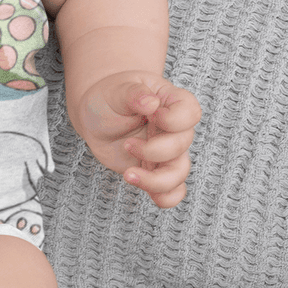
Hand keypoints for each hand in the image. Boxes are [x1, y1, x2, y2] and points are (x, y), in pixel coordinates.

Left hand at [72, 72, 200, 207]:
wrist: (97, 116)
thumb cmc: (110, 97)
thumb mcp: (117, 90)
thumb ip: (134, 93)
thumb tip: (151, 102)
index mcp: (170, 102)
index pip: (190, 112)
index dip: (174, 120)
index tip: (152, 115)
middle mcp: (174, 130)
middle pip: (182, 146)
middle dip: (154, 150)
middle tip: (128, 144)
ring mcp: (167, 152)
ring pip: (180, 174)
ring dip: (156, 180)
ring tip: (128, 174)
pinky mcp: (155, 171)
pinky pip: (173, 192)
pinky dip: (164, 197)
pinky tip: (141, 186)